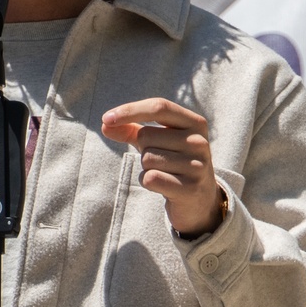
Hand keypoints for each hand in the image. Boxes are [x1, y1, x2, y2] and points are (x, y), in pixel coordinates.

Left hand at [101, 98, 223, 235]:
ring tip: (164, 174)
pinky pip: (150, 178)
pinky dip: (147, 182)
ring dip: (146, 167)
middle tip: (160, 161)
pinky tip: (162, 186)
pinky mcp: (190, 188)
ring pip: (147, 158)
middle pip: (147, 136)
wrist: (199, 199)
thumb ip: (131, 130)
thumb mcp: (156, 142)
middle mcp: (200, 142)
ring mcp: (198, 166)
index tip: (106, 119)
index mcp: (195, 123)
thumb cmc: (173, 163)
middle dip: (142, 149)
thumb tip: (105, 124)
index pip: (159, 107)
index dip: (130, 110)